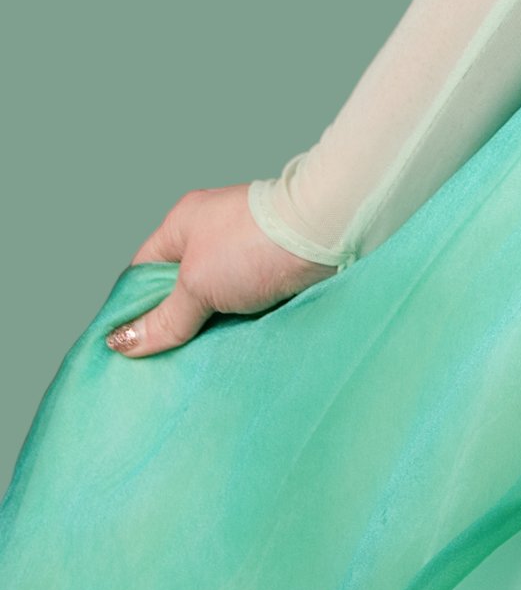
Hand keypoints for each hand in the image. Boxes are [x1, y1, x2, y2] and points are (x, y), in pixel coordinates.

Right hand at [106, 183, 331, 356]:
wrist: (329, 232)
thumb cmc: (255, 245)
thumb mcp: (197, 285)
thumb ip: (164, 317)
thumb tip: (123, 342)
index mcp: (183, 223)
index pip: (142, 271)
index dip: (132, 309)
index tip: (125, 348)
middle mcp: (212, 233)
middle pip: (178, 289)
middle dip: (172, 324)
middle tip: (159, 365)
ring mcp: (245, 252)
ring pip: (213, 301)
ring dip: (207, 329)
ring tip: (191, 366)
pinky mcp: (273, 271)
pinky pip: (243, 305)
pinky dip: (236, 326)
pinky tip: (226, 352)